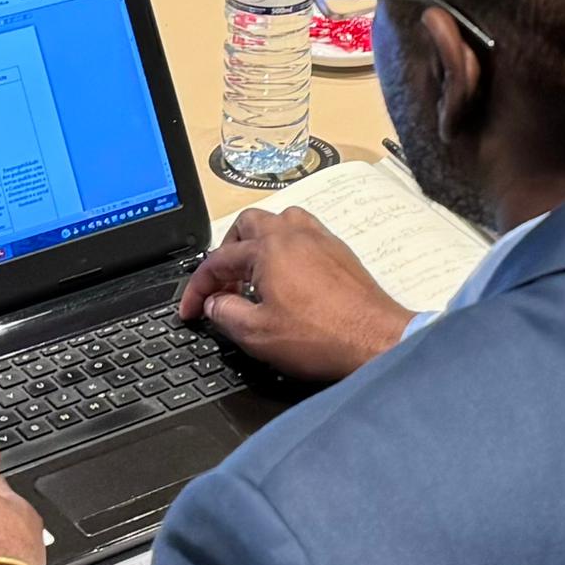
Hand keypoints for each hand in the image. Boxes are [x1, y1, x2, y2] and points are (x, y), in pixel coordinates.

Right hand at [178, 207, 414, 383]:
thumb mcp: (256, 334)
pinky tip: (287, 279)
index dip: (197, 288)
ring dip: (259, 244)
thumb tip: (213, 305)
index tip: (190, 311)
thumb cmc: (320, 337)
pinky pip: (304, 236)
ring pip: (279, 223)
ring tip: (253, 277)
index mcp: (267, 249)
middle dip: (227, 253)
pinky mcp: (340, 252)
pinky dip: (286, 249)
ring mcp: (320, 239)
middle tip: (222, 285)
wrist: (375, 340)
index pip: (217, 260)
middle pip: (247, 226)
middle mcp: (294, 234)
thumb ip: (225, 314)